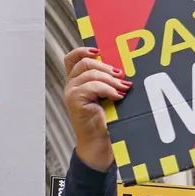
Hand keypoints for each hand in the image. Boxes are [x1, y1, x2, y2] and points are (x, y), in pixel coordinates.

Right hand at [63, 47, 128, 172]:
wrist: (99, 145)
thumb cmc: (105, 122)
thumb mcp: (107, 96)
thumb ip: (108, 82)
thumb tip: (122, 69)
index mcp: (77, 82)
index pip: (72, 58)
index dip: (83, 50)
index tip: (99, 51)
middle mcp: (71, 85)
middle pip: (85, 62)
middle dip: (106, 66)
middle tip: (122, 76)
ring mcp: (71, 93)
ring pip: (90, 73)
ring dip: (110, 79)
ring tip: (123, 88)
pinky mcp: (74, 100)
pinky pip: (92, 86)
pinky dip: (108, 89)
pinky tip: (118, 97)